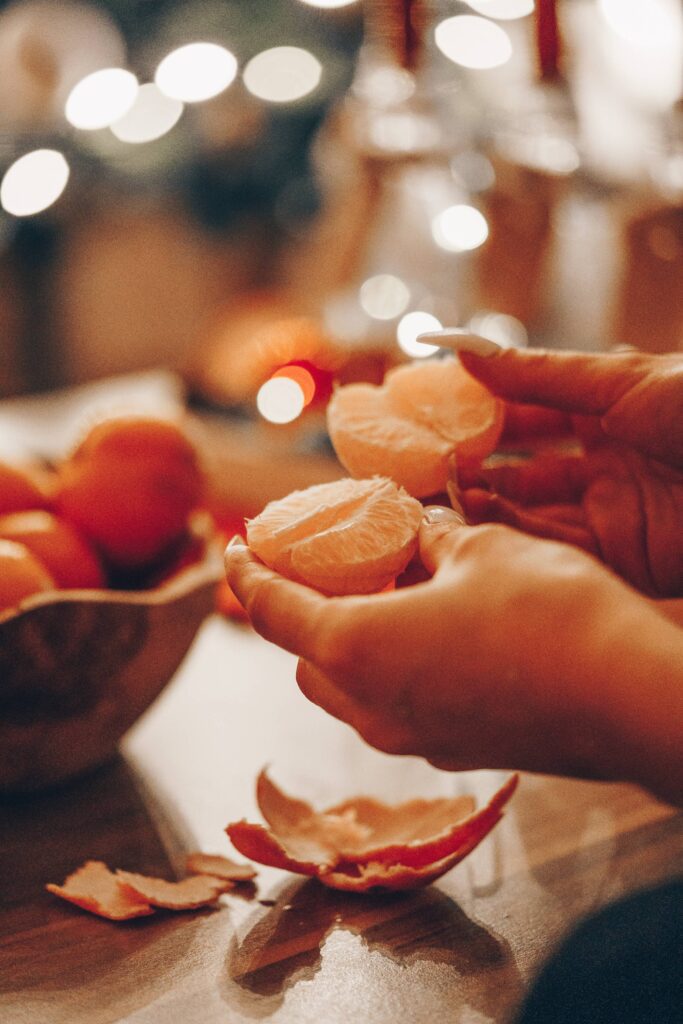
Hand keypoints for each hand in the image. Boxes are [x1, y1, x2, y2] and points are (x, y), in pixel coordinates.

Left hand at [225, 512, 682, 803]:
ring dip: (344, 642)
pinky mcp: (453, 752)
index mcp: (355, 648)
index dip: (246, 571)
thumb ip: (431, 539)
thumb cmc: (549, 612)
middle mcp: (371, 706)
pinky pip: (394, 706)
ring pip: (348, 689)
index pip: (269, 609)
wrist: (630, 698)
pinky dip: (389, 667)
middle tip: (322, 564)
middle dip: (297, 610)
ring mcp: (412, 740)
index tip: (236, 544)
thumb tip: (417, 534)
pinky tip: (431, 630)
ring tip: (383, 591)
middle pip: (303, 657)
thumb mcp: (481, 548)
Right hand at [444, 343, 682, 597]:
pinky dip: (518, 539)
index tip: (433, 415)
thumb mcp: (622, 380)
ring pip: (535, 516)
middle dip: (479, 469)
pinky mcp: (627, 562)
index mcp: (614, 414)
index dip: (486, 415)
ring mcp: (617, 516)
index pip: (533, 414)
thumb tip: (462, 350)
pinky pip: (560, 552)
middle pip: (527, 472)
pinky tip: (480, 523)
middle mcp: (610, 467)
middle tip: (426, 466)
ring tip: (442, 494)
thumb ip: (540, 373)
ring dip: (489, 507)